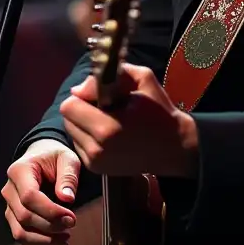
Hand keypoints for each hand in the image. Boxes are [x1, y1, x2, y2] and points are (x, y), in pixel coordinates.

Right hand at [2, 138, 80, 244]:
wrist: (41, 155)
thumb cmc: (54, 156)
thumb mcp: (67, 158)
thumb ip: (68, 176)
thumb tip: (67, 198)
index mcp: (19, 171)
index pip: (29, 197)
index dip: (50, 211)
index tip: (71, 217)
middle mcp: (9, 190)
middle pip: (24, 217)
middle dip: (50, 226)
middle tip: (72, 224)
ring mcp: (9, 205)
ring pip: (20, 232)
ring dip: (44, 241)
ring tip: (66, 239)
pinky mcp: (14, 217)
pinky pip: (22, 236)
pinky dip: (40, 244)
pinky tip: (58, 243)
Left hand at [61, 64, 198, 178]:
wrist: (175, 147)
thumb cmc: (160, 112)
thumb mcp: (143, 80)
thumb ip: (112, 75)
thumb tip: (79, 88)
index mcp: (106, 127)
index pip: (70, 106)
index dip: (83, 95)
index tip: (101, 94)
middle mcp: (96, 148)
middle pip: (68, 119)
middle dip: (82, 108)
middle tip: (106, 107)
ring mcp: (96, 161)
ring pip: (72, 132)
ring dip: (84, 123)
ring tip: (109, 121)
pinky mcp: (97, 169)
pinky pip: (80, 144)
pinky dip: (89, 137)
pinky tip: (110, 135)